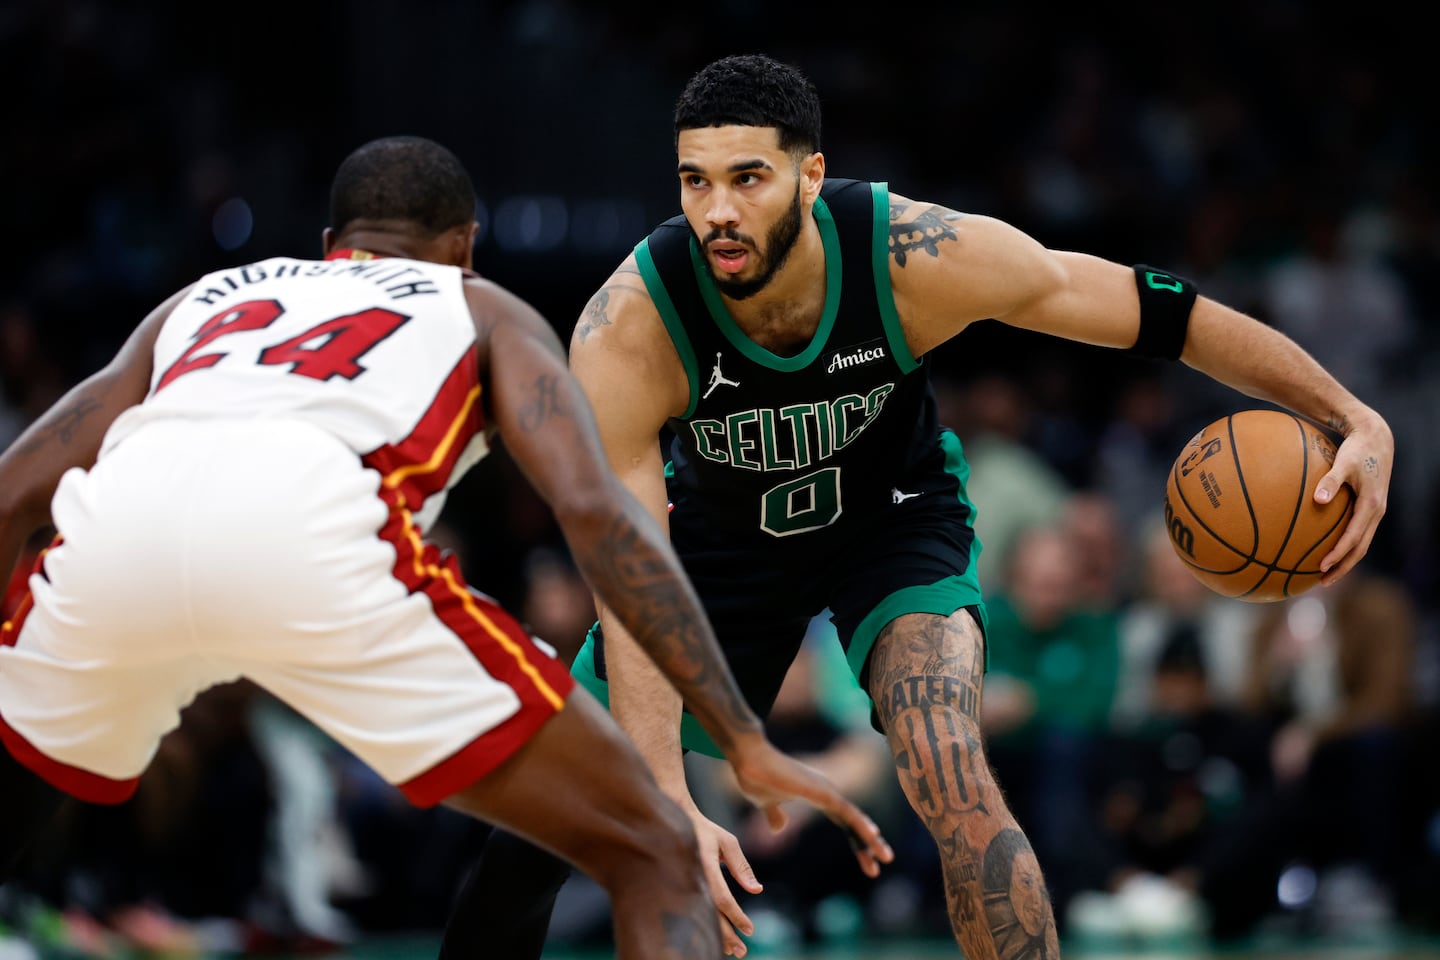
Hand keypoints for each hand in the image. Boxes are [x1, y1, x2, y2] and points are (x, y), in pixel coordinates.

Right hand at [683, 807, 761, 957]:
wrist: (673, 820)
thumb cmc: (705, 830)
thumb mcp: (727, 842)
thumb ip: (741, 866)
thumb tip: (757, 890)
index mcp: (704, 864)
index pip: (721, 897)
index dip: (736, 916)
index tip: (750, 930)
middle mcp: (692, 877)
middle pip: (709, 914)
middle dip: (726, 935)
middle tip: (742, 952)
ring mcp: (683, 884)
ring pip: (700, 917)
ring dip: (716, 935)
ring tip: (733, 951)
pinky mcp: (680, 888)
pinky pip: (694, 911)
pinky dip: (706, 926)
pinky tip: (717, 937)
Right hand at [726, 734, 893, 879]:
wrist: (749, 760)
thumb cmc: (756, 777)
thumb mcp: (767, 803)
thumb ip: (775, 814)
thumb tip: (779, 828)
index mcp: (818, 796)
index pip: (844, 822)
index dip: (856, 840)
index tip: (869, 859)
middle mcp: (827, 793)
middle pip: (853, 823)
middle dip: (868, 844)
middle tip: (884, 862)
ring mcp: (827, 791)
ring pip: (855, 820)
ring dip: (871, 840)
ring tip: (886, 858)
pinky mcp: (823, 792)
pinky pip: (847, 813)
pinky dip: (862, 826)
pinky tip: (874, 837)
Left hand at [1316, 412, 1391, 584]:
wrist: (1376, 439)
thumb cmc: (1357, 449)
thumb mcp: (1343, 462)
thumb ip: (1330, 480)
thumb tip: (1318, 499)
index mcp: (1371, 505)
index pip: (1354, 537)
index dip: (1339, 554)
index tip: (1321, 567)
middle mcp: (1376, 512)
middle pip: (1361, 548)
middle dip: (1342, 567)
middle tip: (1321, 582)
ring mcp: (1375, 511)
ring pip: (1361, 543)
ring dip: (1345, 560)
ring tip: (1324, 573)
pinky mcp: (1370, 508)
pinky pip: (1358, 532)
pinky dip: (1346, 545)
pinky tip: (1327, 548)